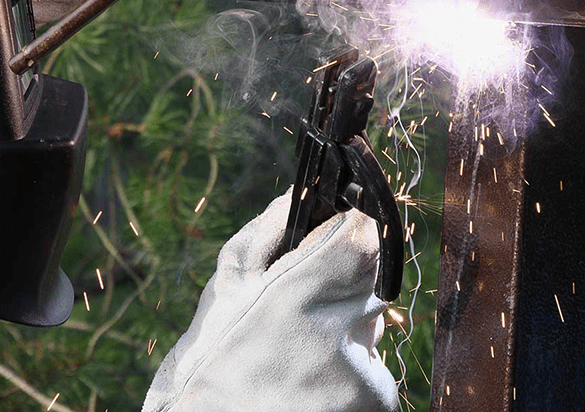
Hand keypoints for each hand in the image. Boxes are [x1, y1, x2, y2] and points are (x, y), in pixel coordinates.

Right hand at [143, 190, 398, 411]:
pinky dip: (351, 365)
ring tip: (301, 348)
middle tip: (305, 306)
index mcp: (300, 290)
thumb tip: (298, 194)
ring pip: (372, 322)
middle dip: (345, 282)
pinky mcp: (374, 402)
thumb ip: (269, 231)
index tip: (341, 234)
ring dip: (346, 325)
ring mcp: (361, 372)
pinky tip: (313, 378)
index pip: (365, 234)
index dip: (354, 230)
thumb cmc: (210, 355)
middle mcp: (339, 331)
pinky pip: (374, 363)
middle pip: (371, 278)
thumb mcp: (228, 284)